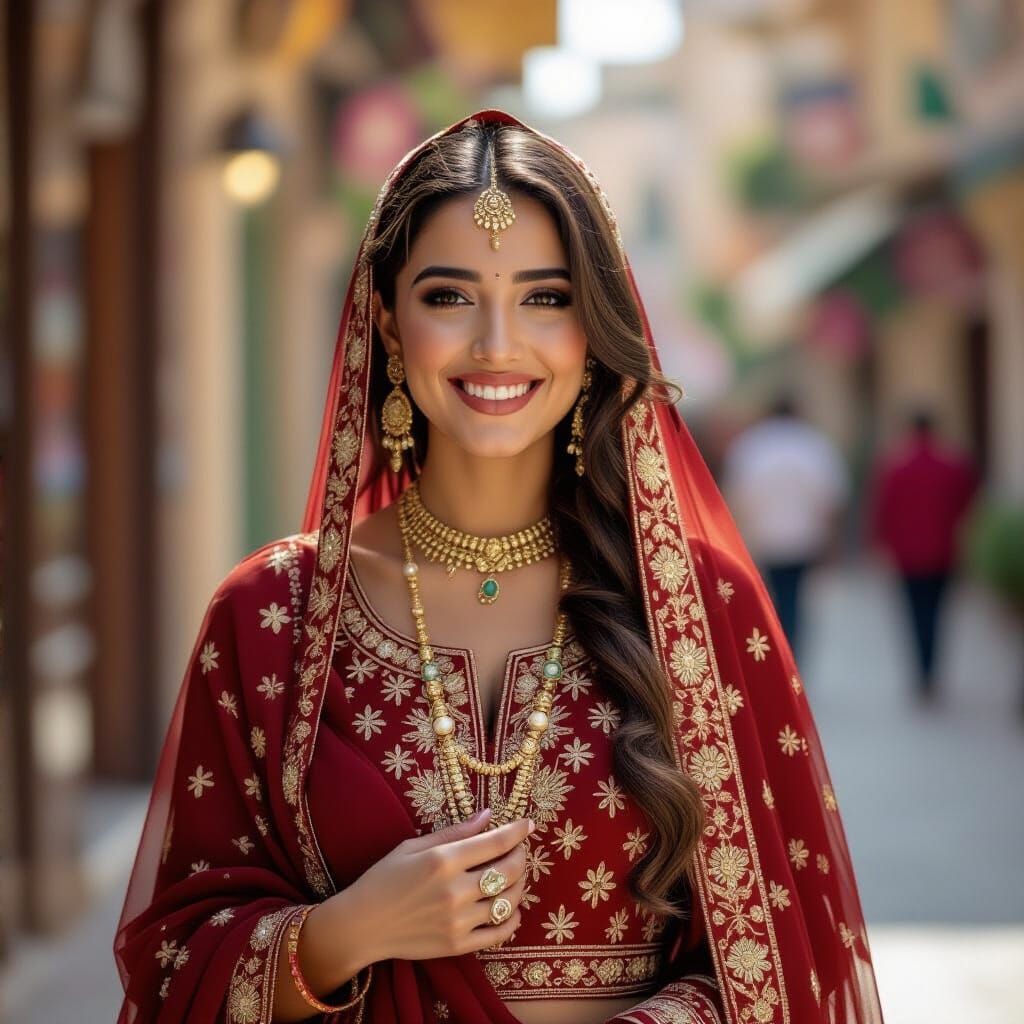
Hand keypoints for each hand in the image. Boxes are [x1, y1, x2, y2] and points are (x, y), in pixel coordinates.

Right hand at [342, 808, 531, 963]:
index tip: (528, 824)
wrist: (362, 925)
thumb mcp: (413, 846)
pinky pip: (500, 933)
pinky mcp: (458, 945)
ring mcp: (459, 921)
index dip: (518, 831)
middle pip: (509, 871)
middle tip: (519, 849)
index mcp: (444, 860)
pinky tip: (510, 908)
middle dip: (521, 855)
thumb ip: (454, 833)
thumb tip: (487, 816)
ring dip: (520, 885)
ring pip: (509, 901)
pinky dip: (512, 919)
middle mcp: (456, 890)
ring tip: (515, 876)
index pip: (496, 842)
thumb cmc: (384, 879)